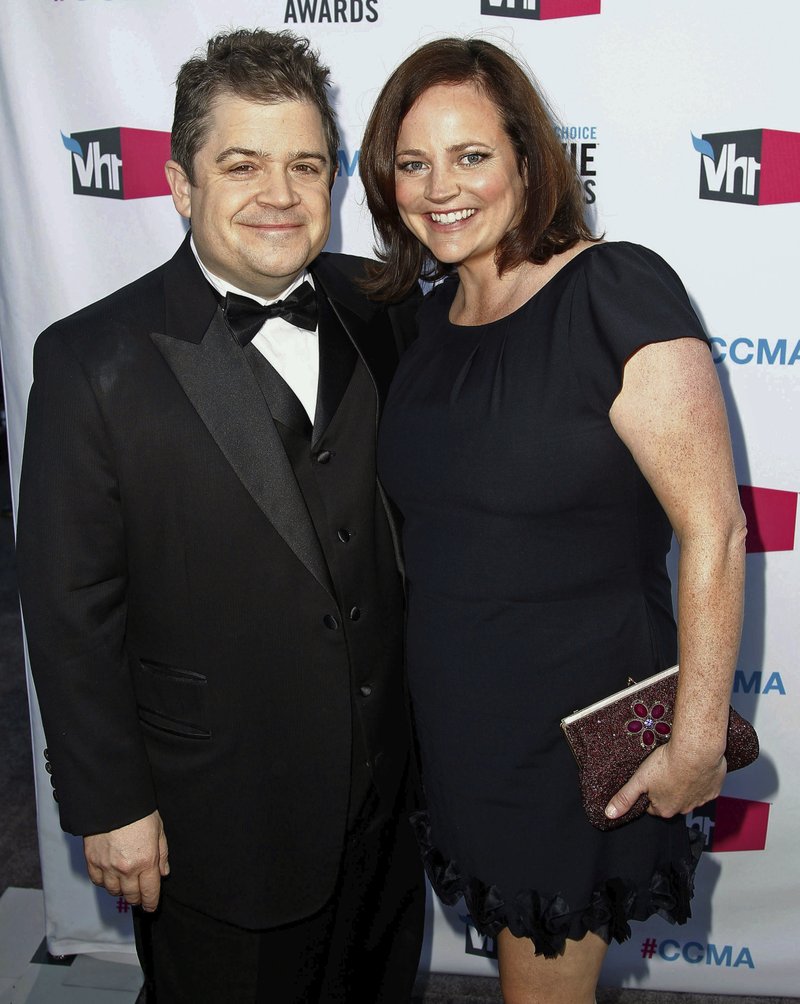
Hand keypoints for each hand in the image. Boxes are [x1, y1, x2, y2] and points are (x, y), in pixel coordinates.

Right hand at [84, 810, 168, 911]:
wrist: (112, 801)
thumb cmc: (138, 813)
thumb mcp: (159, 830)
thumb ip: (162, 854)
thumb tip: (163, 873)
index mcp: (146, 861)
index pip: (149, 892)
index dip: (151, 903)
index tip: (150, 907)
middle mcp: (126, 869)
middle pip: (131, 896)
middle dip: (137, 898)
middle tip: (139, 897)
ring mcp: (107, 867)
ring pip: (114, 891)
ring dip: (121, 891)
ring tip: (125, 884)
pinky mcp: (92, 862)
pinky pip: (98, 881)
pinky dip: (104, 882)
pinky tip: (110, 876)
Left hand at [605, 743, 726, 822]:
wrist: (696, 750)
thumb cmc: (667, 763)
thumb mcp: (639, 780)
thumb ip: (625, 797)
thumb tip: (609, 813)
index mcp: (665, 809)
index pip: (652, 807)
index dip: (649, 793)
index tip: (649, 781)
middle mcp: (684, 809)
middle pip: (671, 802)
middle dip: (667, 790)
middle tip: (663, 771)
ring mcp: (701, 800)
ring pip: (689, 795)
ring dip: (684, 784)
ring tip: (678, 766)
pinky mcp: (714, 789)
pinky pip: (705, 786)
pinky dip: (700, 778)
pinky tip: (694, 766)